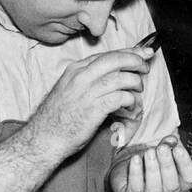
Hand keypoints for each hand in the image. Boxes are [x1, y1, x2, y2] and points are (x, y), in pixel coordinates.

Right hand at [27, 48, 153, 166]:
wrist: (45, 138)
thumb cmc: (57, 119)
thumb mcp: (69, 90)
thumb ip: (88, 81)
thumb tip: (113, 78)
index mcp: (76, 70)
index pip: (107, 54)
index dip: (128, 52)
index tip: (142, 52)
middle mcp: (81, 76)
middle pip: (116, 59)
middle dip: (136, 61)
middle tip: (146, 68)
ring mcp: (88, 91)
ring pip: (122, 78)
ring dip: (135, 84)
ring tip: (138, 93)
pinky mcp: (95, 108)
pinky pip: (121, 97)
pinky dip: (131, 102)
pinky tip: (131, 109)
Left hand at [110, 138, 191, 191]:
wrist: (129, 166)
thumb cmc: (150, 161)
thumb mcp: (162, 151)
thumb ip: (169, 145)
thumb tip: (172, 140)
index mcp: (181, 185)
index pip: (189, 179)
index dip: (185, 164)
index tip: (178, 148)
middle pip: (172, 187)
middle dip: (167, 165)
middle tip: (162, 148)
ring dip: (152, 170)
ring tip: (149, 152)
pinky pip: (135, 191)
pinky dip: (135, 174)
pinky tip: (136, 159)